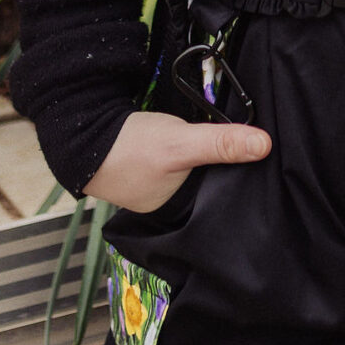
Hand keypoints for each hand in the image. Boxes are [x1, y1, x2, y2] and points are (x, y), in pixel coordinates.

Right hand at [85, 108, 270, 215]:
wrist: (80, 131)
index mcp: (177, 212)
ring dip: (204, 158)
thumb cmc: (127, 147)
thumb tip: (265, 145)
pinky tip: (193, 139)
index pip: (220, 199)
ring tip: (226, 142)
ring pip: (193, 173)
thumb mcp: (181, 143)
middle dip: (223, 169)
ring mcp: (156, 186)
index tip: (264, 162)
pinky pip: (178, 162)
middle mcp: (168, 204)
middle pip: (208, 185)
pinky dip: (187, 151)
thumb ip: (221, 143)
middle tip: (249, 147)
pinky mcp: (148, 167)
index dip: (239, 180)